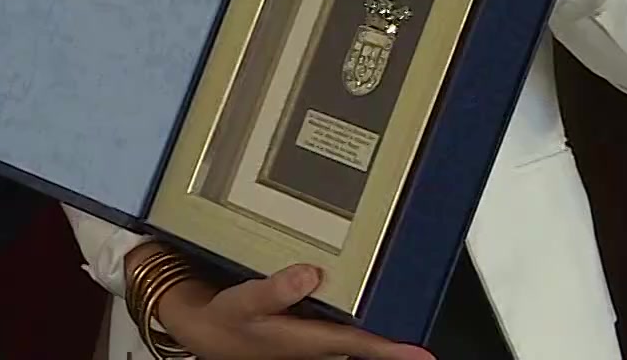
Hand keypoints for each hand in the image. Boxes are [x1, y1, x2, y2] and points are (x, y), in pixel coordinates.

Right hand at [157, 262, 433, 359]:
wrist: (200, 327)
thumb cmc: (223, 321)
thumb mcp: (241, 305)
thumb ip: (274, 291)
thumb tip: (310, 275)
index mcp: (306, 340)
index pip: (360, 346)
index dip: (392, 351)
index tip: (422, 354)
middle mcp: (316, 339)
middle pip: (365, 336)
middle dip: (394, 327)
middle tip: (425, 300)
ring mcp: (312, 331)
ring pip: (353, 323)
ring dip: (376, 308)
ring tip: (404, 283)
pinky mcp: (305, 318)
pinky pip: (337, 310)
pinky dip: (351, 295)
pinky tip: (358, 274)